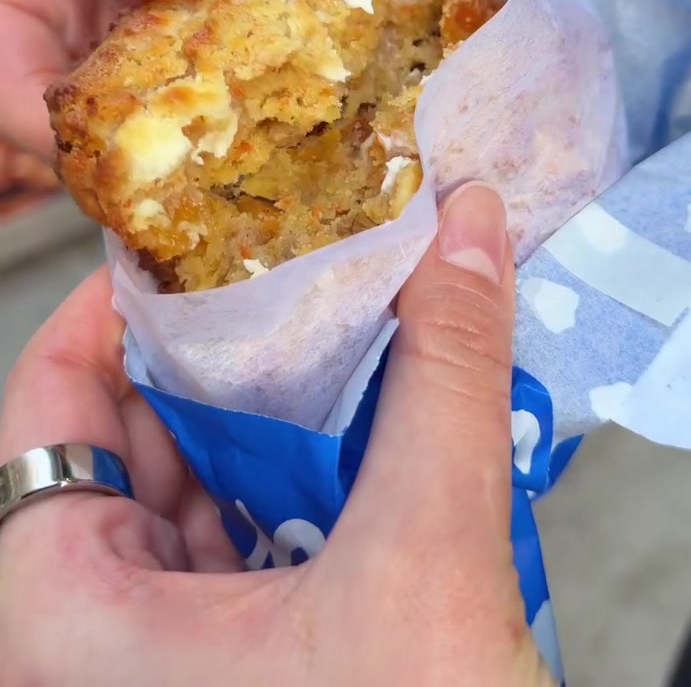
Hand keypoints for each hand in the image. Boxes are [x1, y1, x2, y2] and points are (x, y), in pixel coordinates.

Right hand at [0, 0, 271, 158]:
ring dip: (188, 124)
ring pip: (148, 94)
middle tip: (187, 191)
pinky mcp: (199, 3)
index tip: (103, 158)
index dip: (42, 126)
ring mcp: (131, 9)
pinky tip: (278, 106)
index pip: (5, 72)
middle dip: (125, 149)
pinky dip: (237, 80)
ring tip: (240, 165)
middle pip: (76, 106)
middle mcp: (58, 5)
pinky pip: (211, 56)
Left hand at [0, 184, 554, 685]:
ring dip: (264, 429)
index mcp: (67, 628)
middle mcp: (88, 656)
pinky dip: (292, 498)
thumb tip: (464, 232)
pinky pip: (237, 563)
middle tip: (284, 282)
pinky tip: (360, 454)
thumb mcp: (422, 568)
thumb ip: (442, 383)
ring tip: (334, 351)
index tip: (179, 247)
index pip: (43, 418)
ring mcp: (158, 679)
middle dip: (211, 362)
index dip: (107, 317)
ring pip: (188, 508)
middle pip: (125, 451)